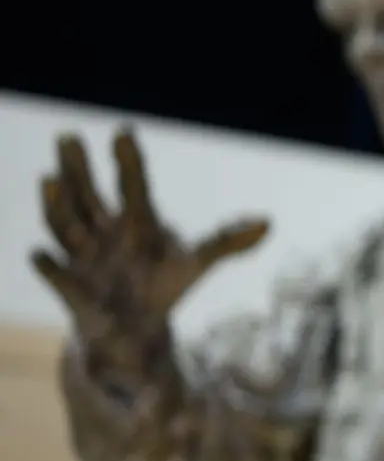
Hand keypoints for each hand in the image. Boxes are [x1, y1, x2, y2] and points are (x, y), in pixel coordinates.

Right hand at [30, 128, 268, 350]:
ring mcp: (83, 256)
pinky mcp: (70, 287)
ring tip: (49, 179)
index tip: (125, 131)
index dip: (129, 160)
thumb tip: (268, 223)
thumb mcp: (196, 262)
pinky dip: (47, 265)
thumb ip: (227, 241)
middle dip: (78, 168)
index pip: (132, 184)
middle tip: (69, 137)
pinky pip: (54, 273)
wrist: (133, 329)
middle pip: (88, 194)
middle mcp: (104, 231)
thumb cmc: (162, 284)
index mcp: (136, 219)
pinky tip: (39, 254)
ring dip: (57, 204)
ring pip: (65, 225)